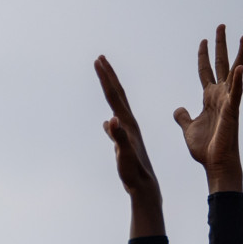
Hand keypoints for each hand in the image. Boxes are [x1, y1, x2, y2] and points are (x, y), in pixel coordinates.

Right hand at [95, 55, 163, 236]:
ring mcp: (127, 132)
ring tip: (104, 81)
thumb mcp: (125, 154)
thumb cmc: (134, 171)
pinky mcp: (125, 142)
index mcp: (128, 123)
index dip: (106, 78)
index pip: (115, 95)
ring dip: (109, 91)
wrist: (145, 185)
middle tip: (100, 59)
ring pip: (117, 106)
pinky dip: (110, 118)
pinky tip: (107, 121)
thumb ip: (118, 137)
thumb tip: (109, 121)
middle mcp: (129, 123)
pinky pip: (116, 124)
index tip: (99, 60)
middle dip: (108, 76)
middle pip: (118, 95)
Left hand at [174, 24, 242, 193]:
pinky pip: (237, 92)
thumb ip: (183, 116)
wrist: (214, 162)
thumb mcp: (188, 127)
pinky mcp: (232, 110)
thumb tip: (178, 109)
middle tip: (221, 26)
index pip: (205, 71)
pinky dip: (238, 80)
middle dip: (221, 45)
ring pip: (233, 73)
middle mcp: (220, 95)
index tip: (203, 40)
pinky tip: (241, 67)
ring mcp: (228, 101)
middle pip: (220, 65)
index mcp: (209, 98)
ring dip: (239, 55)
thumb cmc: (204, 147)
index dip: (204, 56)